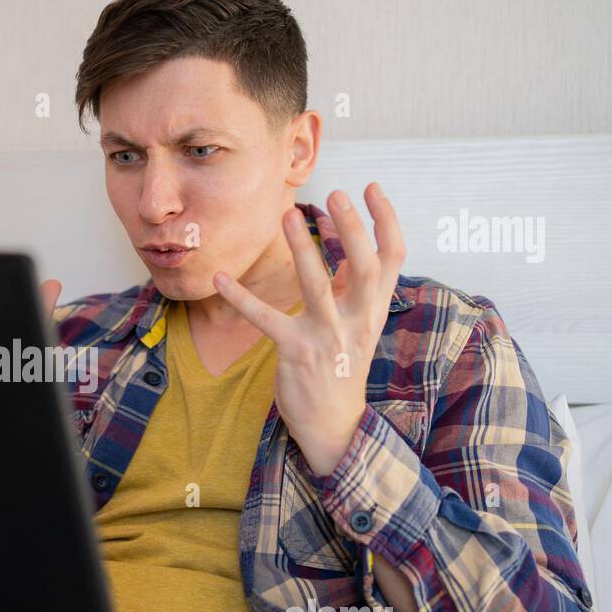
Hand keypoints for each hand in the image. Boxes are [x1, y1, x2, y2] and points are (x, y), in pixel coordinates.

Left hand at [211, 184, 405, 476]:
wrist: (335, 424)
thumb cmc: (341, 365)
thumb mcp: (357, 323)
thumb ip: (351, 286)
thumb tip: (342, 241)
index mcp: (375, 309)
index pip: (393, 257)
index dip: (385, 220)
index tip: (371, 188)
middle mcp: (357, 321)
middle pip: (364, 267)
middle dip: (353, 228)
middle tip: (336, 193)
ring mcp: (327, 337)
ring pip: (317, 286)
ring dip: (303, 248)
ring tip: (288, 215)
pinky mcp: (295, 353)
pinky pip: (265, 319)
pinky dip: (240, 297)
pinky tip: (219, 277)